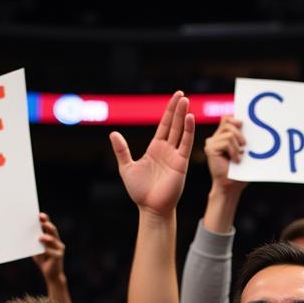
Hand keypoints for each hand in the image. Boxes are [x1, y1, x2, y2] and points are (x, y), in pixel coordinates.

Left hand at [32, 212, 64, 281]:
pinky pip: (53, 252)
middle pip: (52, 230)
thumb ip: (33, 242)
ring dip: (47, 238)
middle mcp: (57, 241)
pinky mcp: (59, 257)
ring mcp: (59, 249)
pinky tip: (43, 250)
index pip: (48, 226)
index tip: (39, 215)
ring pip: (53, 240)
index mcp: (52, 238)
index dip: (45, 220)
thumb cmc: (43, 260)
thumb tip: (24, 233)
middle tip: (40, 220)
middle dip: (47, 225)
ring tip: (40, 237)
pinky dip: (47, 251)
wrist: (51, 275)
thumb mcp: (36, 249)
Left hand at [111, 92, 193, 216]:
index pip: (164, 125)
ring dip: (184, 116)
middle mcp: (167, 150)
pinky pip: (186, 144)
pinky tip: (189, 118)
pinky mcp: (181, 164)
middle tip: (182, 94)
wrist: (151, 208)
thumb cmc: (140, 191)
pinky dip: (189, 131)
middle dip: (178, 109)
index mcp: (155, 149)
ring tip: (187, 101)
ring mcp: (175, 156)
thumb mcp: (127, 168)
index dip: (169, 111)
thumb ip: (122, 150)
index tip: (175, 98)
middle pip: (174, 125)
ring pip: (181, 131)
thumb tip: (113, 134)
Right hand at [204, 116, 246, 194]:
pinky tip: (235, 160)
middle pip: (228, 122)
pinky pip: (227, 142)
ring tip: (239, 157)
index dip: (236, 120)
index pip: (227, 119)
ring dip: (238, 146)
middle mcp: (215, 138)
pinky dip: (234, 151)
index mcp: (222, 137)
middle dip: (240, 133)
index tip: (244, 125)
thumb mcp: (244, 152)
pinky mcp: (210, 148)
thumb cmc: (239, 172)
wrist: (231, 186)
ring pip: (229, 133)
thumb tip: (247, 125)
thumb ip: (243, 138)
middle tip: (244, 146)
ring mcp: (211, 143)